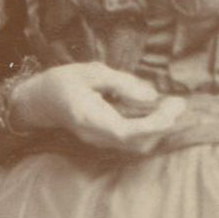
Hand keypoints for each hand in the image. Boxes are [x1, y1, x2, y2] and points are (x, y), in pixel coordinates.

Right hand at [10, 61, 185, 152]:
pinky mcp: (106, 139)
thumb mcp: (91, 72)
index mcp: (91, 119)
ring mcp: (101, 142)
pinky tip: (159, 111)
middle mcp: (97, 137)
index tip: (173, 106)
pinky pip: (133, 140)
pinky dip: (150, 128)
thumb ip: (121, 83)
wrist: (39, 101)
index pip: (128, 131)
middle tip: (179, 103)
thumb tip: (151, 95)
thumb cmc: (63, 82)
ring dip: (159, 128)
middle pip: (138, 143)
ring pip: (138, 145)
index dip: (155, 123)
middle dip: (163, 125)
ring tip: (173, 106)